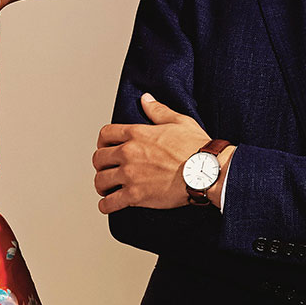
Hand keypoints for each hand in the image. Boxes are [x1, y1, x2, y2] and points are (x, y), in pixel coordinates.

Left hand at [93, 93, 210, 211]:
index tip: (106, 149)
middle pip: (98, 159)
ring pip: (100, 181)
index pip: (105, 134)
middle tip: (107, 170)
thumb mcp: (178, 121)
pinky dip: (105, 205)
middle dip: (101, 165)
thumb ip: (158, 110)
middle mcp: (128, 153)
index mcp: (136, 133)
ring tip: (107, 189)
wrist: (207, 171)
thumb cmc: (197, 147)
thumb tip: (145, 98)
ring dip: (101, 185)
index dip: (103, 142)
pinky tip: (108, 204)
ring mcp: (130, 175)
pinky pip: (110, 203)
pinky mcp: (135, 196)